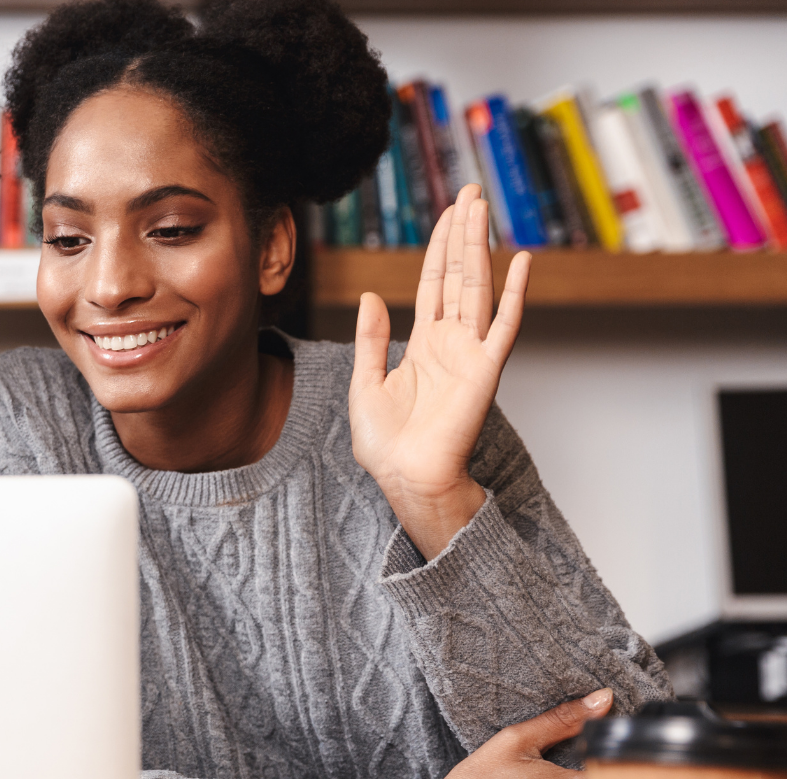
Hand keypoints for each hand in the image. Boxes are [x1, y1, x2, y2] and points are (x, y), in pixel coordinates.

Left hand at [349, 184, 531, 559]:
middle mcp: (452, 343)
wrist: (403, 478)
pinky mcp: (485, 372)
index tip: (448, 213)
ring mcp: (471, 354)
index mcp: (424, 345)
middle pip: (460, 276)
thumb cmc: (385, 443)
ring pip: (479, 288)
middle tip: (471, 192)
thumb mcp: (365, 382)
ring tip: (482, 208)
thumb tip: (370, 296)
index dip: (440, 248)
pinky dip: (515, 295)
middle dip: (464, 233)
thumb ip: (371, 339)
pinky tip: (521, 262)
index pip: (435, 284)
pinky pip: (504, 327)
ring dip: (481, 247)